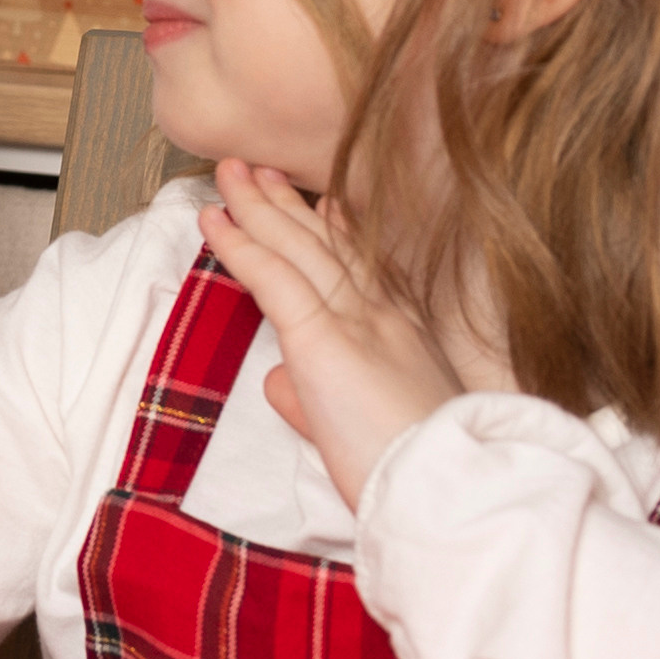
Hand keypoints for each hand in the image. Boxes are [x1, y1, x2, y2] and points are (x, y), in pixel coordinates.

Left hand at [200, 161, 464, 515]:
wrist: (445, 490)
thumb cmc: (412, 471)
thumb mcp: (363, 426)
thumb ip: (316, 398)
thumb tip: (279, 382)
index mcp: (403, 333)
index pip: (364, 268)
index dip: (337, 230)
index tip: (322, 202)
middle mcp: (383, 313)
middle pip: (327, 244)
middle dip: (289, 203)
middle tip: (260, 168)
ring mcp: (356, 319)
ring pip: (297, 247)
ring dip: (257, 205)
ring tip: (229, 171)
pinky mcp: (324, 338)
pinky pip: (273, 278)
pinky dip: (240, 244)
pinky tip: (214, 220)